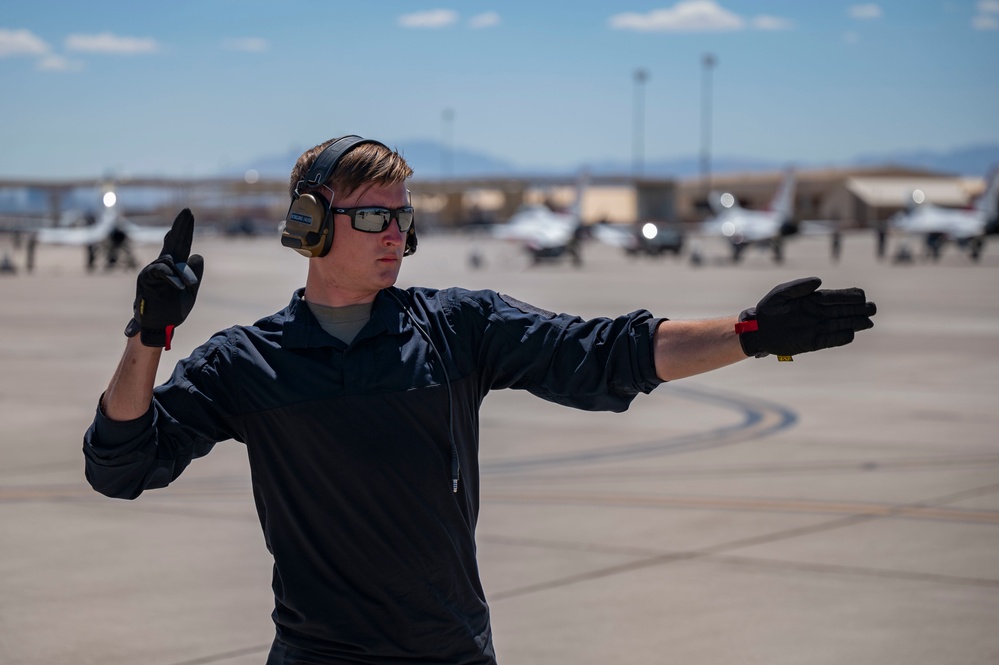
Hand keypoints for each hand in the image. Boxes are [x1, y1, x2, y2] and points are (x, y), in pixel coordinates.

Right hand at [124, 209, 203, 349]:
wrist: (159, 327)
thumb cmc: (172, 310)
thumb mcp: (189, 291)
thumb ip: (194, 274)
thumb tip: (197, 255)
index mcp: (174, 268)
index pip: (180, 245)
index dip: (184, 230)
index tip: (188, 215)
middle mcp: (162, 265)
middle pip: (173, 242)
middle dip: (181, 227)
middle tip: (187, 212)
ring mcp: (152, 270)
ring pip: (171, 261)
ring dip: (183, 273)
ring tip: (188, 286)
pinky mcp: (146, 279)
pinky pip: (161, 271)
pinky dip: (172, 277)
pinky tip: (180, 286)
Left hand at [738, 276, 875, 357]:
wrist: (757, 329)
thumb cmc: (769, 308)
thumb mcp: (781, 293)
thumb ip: (799, 286)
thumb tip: (819, 281)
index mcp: (813, 300)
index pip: (836, 297)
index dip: (849, 296)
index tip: (861, 295)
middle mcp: (818, 314)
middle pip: (843, 311)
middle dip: (858, 309)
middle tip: (872, 308)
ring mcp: (816, 328)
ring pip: (840, 325)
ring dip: (854, 324)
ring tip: (868, 322)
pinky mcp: (811, 342)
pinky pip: (829, 340)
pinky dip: (839, 338)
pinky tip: (850, 334)